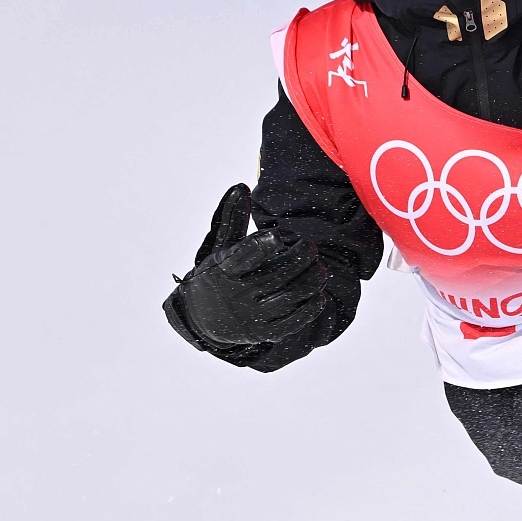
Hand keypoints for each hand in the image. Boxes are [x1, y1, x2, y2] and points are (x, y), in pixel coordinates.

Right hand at [164, 184, 329, 351]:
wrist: (202, 318)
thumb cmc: (218, 274)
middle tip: (311, 246)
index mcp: (225, 269)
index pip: (248, 254)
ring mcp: (252, 316)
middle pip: (279, 273)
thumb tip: (241, 187)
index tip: (284, 233)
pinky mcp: (265, 333)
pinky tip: (319, 294)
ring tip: (319, 268)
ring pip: (291, 296)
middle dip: (302, 257)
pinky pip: (294, 321)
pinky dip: (311, 308)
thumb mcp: (220, 247)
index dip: (269, 242)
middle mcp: (237, 294)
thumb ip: (232, 217)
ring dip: (312, 279)